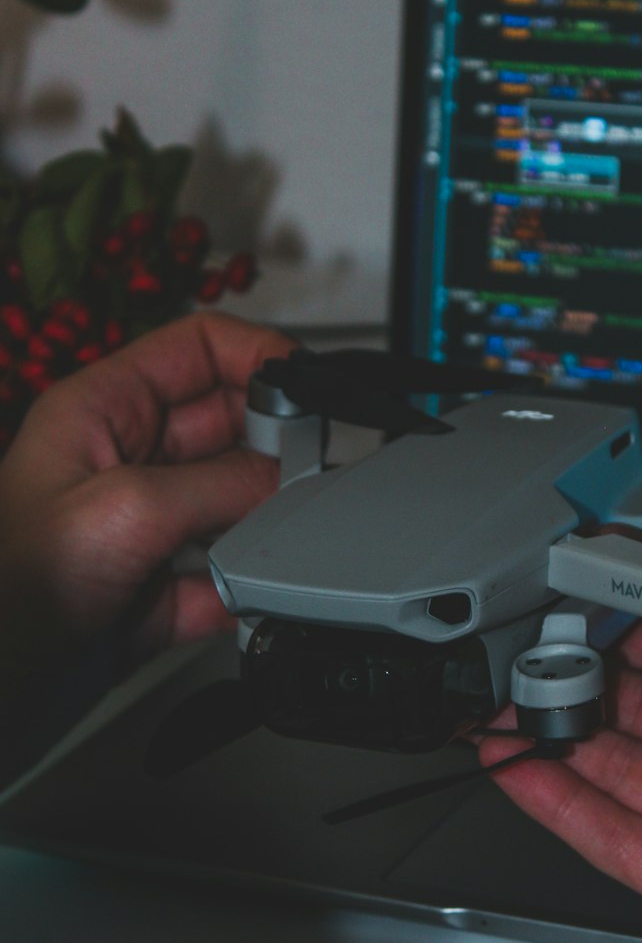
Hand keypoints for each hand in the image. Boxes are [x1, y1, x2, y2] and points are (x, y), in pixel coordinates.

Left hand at [0, 311, 293, 676]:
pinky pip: (228, 575)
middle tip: (310, 468)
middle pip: (230, 424)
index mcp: (104, 411)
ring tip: (286, 531)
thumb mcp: (128, 508)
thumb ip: (221, 484)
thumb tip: (289, 479)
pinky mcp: (162, 591)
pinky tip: (254, 592)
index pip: (197, 349)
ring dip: (267, 515)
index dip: (257, 354)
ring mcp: (149, 526)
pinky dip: (249, 585)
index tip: (309, 382)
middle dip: (276, 441)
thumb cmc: (14, 585)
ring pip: (238, 500)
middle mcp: (130, 460)